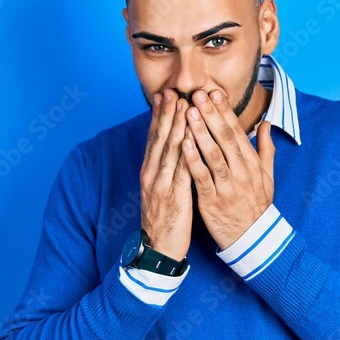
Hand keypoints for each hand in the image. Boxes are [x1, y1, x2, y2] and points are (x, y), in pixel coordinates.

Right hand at [139, 89, 192, 260]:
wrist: (158, 249)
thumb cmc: (164, 219)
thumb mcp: (162, 190)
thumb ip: (168, 168)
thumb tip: (177, 148)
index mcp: (150, 171)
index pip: (155, 138)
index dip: (160, 116)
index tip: (166, 95)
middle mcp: (152, 174)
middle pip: (160, 139)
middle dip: (166, 114)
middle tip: (172, 91)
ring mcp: (160, 185)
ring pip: (168, 150)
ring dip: (175, 126)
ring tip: (181, 106)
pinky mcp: (172, 197)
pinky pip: (179, 170)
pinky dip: (184, 152)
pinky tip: (189, 138)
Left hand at [181, 89, 275, 250]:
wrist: (252, 238)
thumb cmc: (257, 205)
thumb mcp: (268, 176)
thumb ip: (265, 148)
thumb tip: (266, 123)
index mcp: (252, 164)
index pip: (237, 132)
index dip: (225, 112)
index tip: (214, 93)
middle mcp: (241, 172)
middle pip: (224, 138)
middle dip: (210, 115)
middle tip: (197, 94)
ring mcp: (227, 186)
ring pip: (212, 154)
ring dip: (199, 131)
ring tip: (187, 112)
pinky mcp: (212, 200)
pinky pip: (201, 176)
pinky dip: (192, 159)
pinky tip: (183, 143)